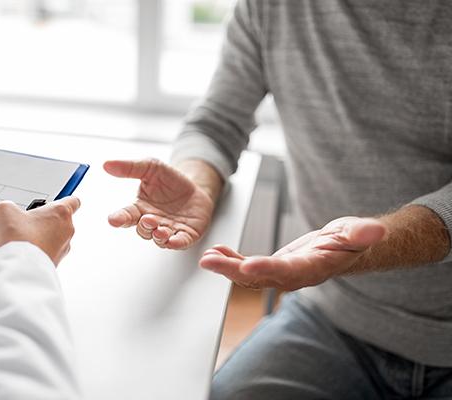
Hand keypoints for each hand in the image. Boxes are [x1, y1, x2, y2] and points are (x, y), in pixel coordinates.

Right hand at [0, 196, 79, 265]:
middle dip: (45, 220)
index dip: (62, 199)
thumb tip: (8, 210)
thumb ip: (9, 205)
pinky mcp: (56, 261)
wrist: (21, 268)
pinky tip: (24, 251)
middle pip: (60, 220)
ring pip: (55, 237)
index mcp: (61, 212)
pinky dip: (39, 250)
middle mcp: (67, 230)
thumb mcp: (5, 211)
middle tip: (28, 221)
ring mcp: (63, 247)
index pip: (73, 201)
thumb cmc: (21, 239)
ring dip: (42, 236)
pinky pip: (49, 251)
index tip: (54, 202)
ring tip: (23, 238)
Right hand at [104, 159, 215, 248]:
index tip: (113, 220)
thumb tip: (106, 164)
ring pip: (159, 239)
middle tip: (147, 219)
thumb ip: (129, 167)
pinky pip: (179, 242)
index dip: (119, 218)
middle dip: (144, 226)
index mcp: (140, 208)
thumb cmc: (169, 180)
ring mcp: (168, 230)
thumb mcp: (150, 167)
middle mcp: (152, 222)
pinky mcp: (185, 235)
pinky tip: (173, 241)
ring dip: (158, 236)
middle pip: (143, 229)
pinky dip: (176, 243)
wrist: (195, 187)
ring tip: (159, 230)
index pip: (126, 215)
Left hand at [199, 216, 386, 289]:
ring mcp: (282, 273)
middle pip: (260, 277)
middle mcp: (294, 276)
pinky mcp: (274, 266)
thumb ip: (361, 233)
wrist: (347, 248)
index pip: (287, 271)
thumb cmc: (352, 239)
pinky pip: (248, 265)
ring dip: (226, 267)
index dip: (267, 269)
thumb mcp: (357, 233)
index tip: (246, 265)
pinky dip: (231, 259)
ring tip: (206, 258)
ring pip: (250, 275)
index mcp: (313, 268)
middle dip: (233, 271)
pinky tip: (216, 251)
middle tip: (210, 262)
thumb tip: (375, 231)